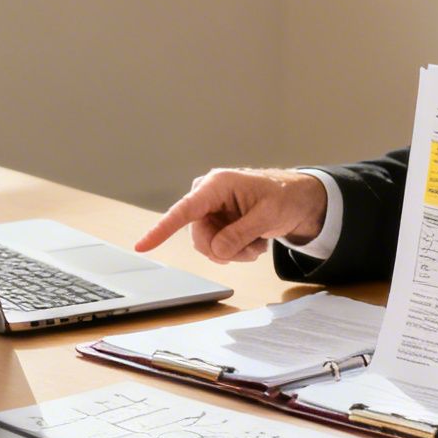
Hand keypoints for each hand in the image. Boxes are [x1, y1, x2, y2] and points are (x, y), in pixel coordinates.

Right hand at [135, 168, 327, 261]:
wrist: (295, 200)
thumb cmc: (283, 197)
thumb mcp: (267, 216)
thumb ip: (240, 234)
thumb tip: (217, 250)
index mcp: (216, 185)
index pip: (183, 210)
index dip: (162, 230)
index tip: (142, 246)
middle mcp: (206, 196)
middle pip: (200, 238)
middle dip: (227, 249)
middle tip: (252, 247)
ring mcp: (210, 211)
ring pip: (209, 247)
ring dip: (235, 252)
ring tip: (256, 242)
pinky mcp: (215, 223)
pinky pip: (217, 249)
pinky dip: (237, 251)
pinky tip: (253, 240)